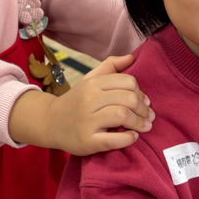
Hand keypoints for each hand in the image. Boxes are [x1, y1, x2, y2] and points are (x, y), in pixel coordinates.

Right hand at [9, 54, 153, 154]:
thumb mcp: (89, 80)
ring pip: (123, 115)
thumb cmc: (76, 101)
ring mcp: (87, 121)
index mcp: (92, 84)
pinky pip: (114, 139)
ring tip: (145, 127)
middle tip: (148, 116)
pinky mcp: (87, 141)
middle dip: (144, 109)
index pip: (128, 81)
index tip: (144, 100)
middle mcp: (89, 100)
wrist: (50, 122)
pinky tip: (133, 137)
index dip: (140, 91)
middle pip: (129, 98)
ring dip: (140, 123)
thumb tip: (132, 57)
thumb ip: (110, 66)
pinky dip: (129, 139)